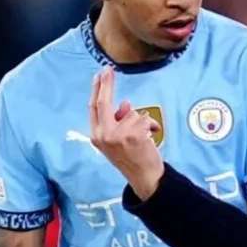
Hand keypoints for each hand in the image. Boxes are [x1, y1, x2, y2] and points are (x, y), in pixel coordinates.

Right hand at [88, 66, 162, 199]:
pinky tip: (152, 137)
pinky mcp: (132, 135)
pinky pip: (144, 118)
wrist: (144, 178)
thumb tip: (126, 104)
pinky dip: (152, 125)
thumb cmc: (133, 158)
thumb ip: (118, 121)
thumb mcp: (118, 140)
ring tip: (145, 137)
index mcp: (96, 136)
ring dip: (142, 121)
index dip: (97, 90)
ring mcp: (117, 135)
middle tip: (108, 69)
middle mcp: (103, 135)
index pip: (93, 108)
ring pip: (131, 113)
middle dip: (107, 84)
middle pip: (104, 102)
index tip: (99, 76)